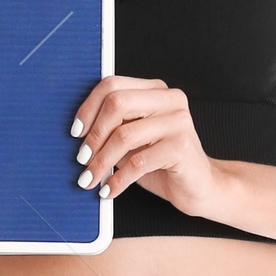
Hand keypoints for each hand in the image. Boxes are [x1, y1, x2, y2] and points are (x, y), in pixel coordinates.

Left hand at [70, 75, 223, 220]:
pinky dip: (118, 179)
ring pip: (124, 135)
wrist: (200, 188)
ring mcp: (178, 121)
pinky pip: (138, 162)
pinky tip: (109, 190)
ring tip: (89, 179)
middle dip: (94, 135)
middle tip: (82, 158)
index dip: (88, 108)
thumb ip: (113, 128)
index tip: (76, 133)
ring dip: (101, 161)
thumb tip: (78, 133)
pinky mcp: (181, 147)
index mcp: (155, 90)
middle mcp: (170, 99)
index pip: (112, 85)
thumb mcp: (133, 141)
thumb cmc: (162, 164)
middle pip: (116, 103)